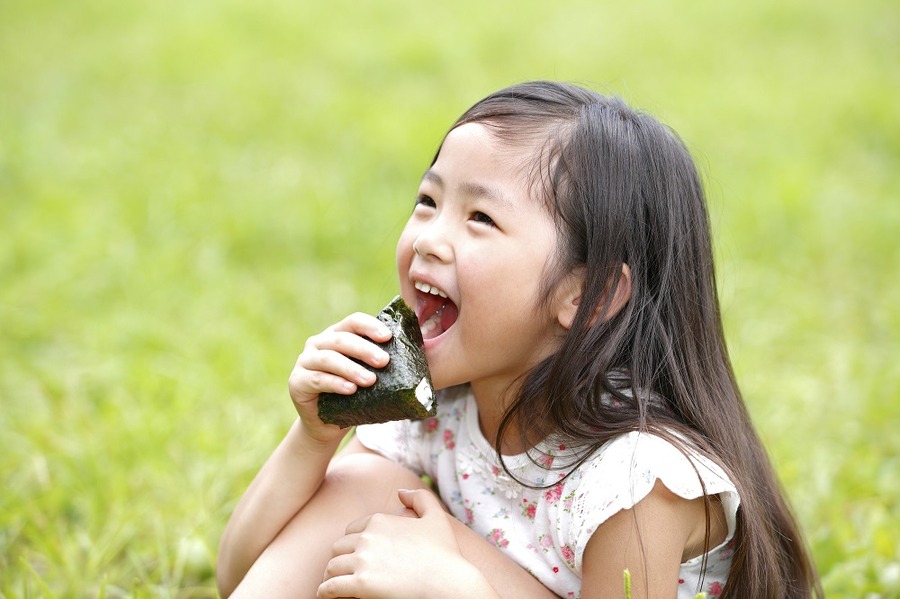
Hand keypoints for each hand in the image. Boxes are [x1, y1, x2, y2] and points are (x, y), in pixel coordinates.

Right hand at [288, 312, 391, 442]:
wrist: (328, 425)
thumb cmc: (354, 397)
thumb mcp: (370, 379)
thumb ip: (382, 365)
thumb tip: (420, 359)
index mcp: (336, 335)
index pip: (352, 322)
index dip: (370, 326)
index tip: (388, 336)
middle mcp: (318, 344)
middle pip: (341, 339)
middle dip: (365, 349)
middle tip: (385, 361)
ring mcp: (305, 362)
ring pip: (328, 358)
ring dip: (351, 367)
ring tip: (370, 380)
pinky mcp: (297, 382)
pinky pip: (317, 379)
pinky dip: (335, 383)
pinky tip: (350, 389)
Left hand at [317, 489, 496, 598]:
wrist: (449, 584)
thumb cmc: (445, 554)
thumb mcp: (437, 518)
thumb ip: (420, 498)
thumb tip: (401, 492)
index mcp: (380, 521)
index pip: (351, 531)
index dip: (351, 545)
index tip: (353, 557)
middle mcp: (368, 537)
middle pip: (338, 548)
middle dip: (339, 560)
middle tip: (341, 574)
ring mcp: (363, 560)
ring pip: (331, 567)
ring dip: (330, 577)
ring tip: (332, 587)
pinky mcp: (360, 584)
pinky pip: (330, 588)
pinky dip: (325, 593)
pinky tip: (327, 597)